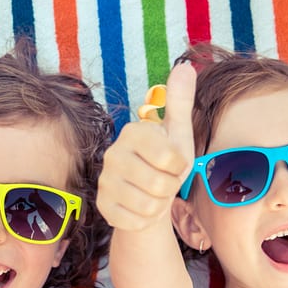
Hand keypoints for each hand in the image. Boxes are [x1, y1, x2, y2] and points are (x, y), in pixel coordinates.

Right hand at [96, 63, 195, 231]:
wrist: (146, 197)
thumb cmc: (165, 164)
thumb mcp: (178, 133)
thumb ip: (180, 101)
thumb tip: (185, 66)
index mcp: (133, 132)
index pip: (170, 157)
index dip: (180, 166)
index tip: (173, 163)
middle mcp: (113, 154)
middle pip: (159, 184)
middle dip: (169, 188)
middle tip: (162, 182)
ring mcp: (105, 182)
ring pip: (149, 205)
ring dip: (158, 205)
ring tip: (152, 195)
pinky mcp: (102, 207)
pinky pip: (136, 221)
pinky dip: (145, 220)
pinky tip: (140, 209)